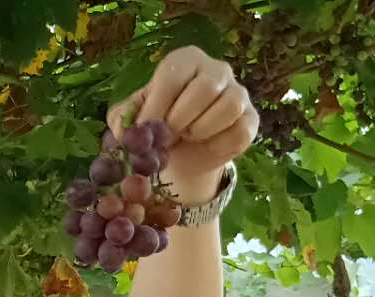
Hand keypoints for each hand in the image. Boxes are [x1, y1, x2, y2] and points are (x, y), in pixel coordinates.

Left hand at [108, 46, 258, 201]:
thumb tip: (126, 131)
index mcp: (184, 61)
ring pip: (229, 106)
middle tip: (168, 136)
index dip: (157, 107)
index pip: (173, 75)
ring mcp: (238, 92)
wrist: (182, 157)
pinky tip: (206, 147)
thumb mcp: (132, 121)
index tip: (145, 131)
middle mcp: (216, 69)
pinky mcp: (251, 119)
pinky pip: (240, 131)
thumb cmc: (156, 128)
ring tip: (188, 137)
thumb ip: (123, 119)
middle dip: (180, 120)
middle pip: (204, 88)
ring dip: (201, 130)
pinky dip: (218, 146)